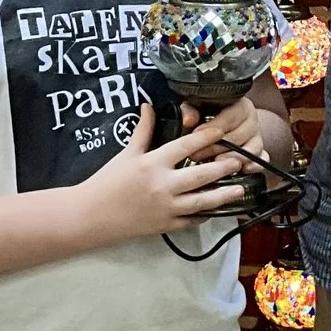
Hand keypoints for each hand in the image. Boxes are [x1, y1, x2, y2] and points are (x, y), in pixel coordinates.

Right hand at [75, 101, 250, 244]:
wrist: (90, 216)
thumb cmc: (106, 182)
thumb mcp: (126, 153)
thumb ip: (143, 130)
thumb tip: (148, 105)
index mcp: (152, 163)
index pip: (186, 146)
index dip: (207, 137)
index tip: (223, 130)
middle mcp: (163, 186)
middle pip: (201, 174)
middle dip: (223, 167)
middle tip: (240, 160)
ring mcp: (166, 208)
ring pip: (202, 201)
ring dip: (223, 195)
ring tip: (240, 188)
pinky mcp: (165, 226)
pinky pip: (191, 221)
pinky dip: (205, 214)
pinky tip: (217, 209)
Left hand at [180, 94, 269, 163]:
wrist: (220, 124)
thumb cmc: (207, 114)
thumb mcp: (197, 107)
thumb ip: (191, 110)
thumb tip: (188, 120)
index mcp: (240, 105)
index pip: (230, 116)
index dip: (212, 128)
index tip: (196, 136)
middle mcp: (252, 120)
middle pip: (239, 135)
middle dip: (217, 147)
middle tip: (197, 155)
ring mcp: (257, 137)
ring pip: (251, 149)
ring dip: (233, 158)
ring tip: (217, 164)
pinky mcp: (259, 153)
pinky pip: (262, 160)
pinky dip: (253, 165)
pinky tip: (243, 170)